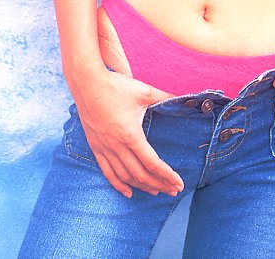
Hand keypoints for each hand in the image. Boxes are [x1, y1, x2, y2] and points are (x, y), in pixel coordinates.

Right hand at [72, 66, 183, 198]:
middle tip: (173, 190)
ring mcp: (104, 148)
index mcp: (130, 135)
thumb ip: (165, 98)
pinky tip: (128, 192)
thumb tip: (187, 98)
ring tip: (156, 191)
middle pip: (140, 174)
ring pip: (125, 176)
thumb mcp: (144, 91)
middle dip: (159, 184)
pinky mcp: (95, 147)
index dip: (167, 175)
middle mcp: (116, 146)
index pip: (152, 163)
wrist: (87, 83)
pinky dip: (119, 184)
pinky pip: (107, 172)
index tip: (179, 183)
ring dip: (142, 186)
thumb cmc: (117, 86)